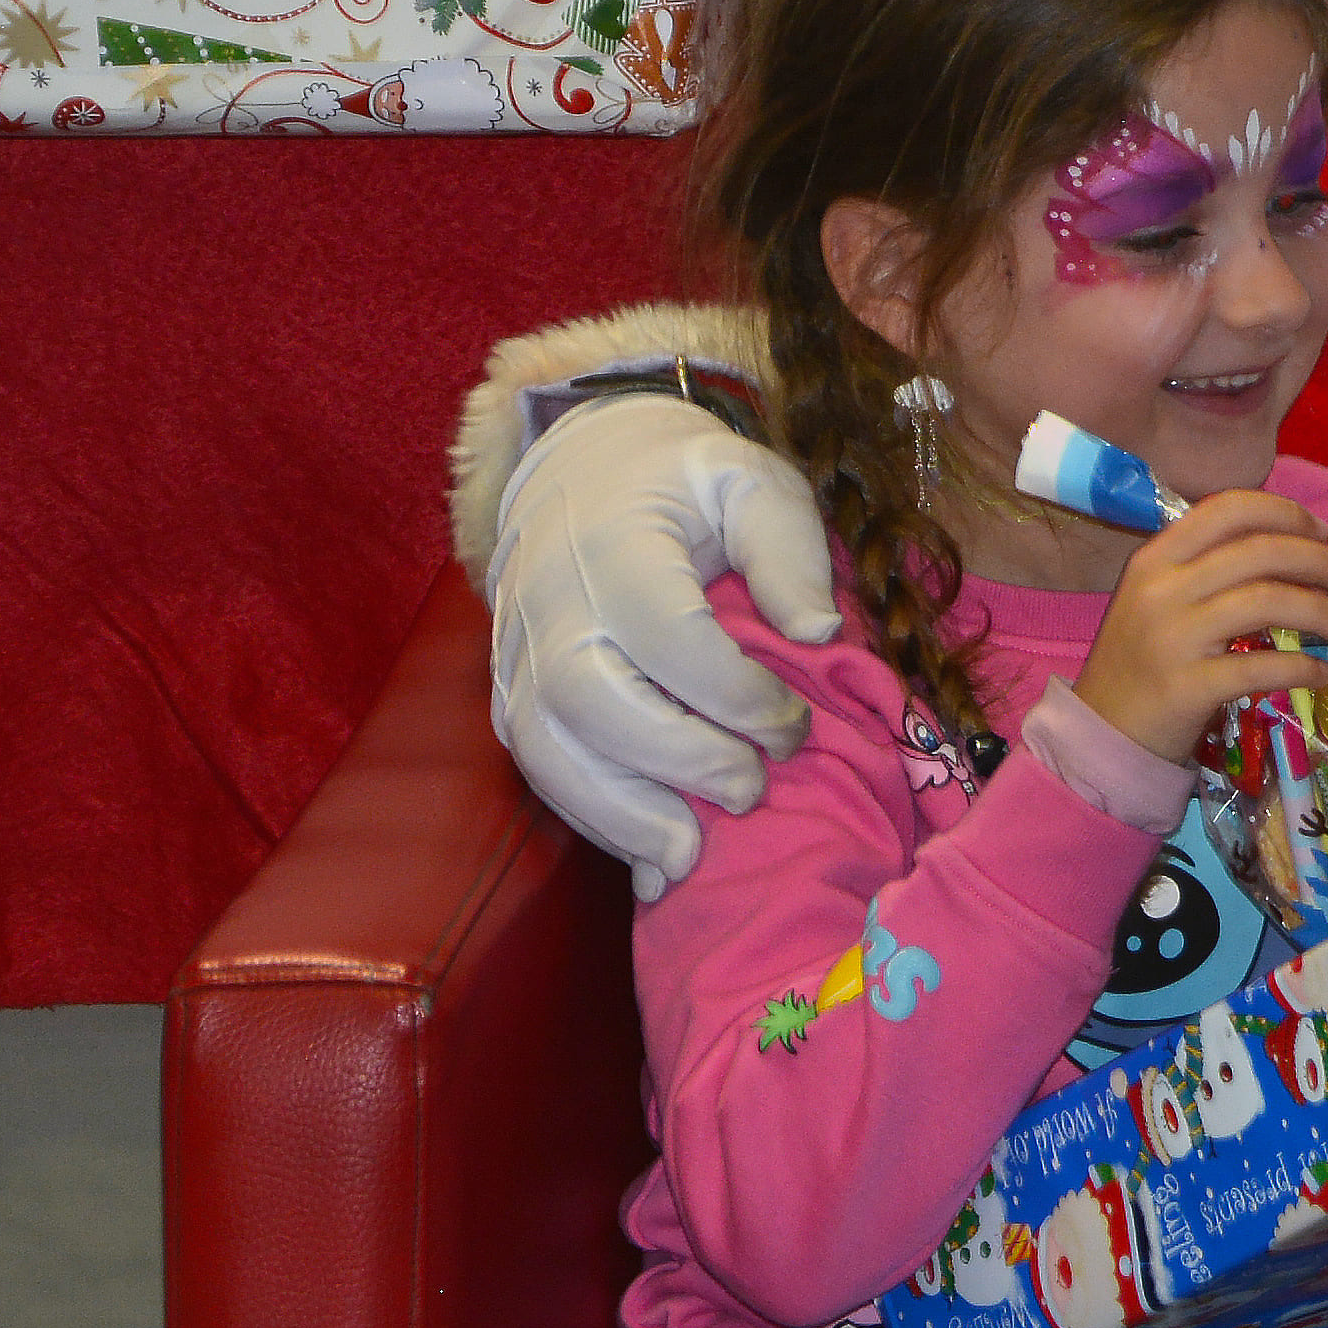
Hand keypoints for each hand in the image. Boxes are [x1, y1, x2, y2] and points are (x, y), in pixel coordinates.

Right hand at [489, 396, 843, 899]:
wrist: (581, 468)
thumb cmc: (681, 481)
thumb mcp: (749, 481)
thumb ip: (786, 547)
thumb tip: (818, 630)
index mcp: (613, 542)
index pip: (667, 634)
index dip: (733, 695)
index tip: (792, 724)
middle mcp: (549, 601)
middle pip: (590, 701)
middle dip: (677, 762)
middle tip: (750, 791)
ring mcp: (518, 653)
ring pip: (547, 751)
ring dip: (622, 815)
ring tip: (692, 854)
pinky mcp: (510, 695)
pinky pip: (539, 769)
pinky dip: (593, 820)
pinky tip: (652, 858)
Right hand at [1074, 490, 1327, 764]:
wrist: (1102, 732)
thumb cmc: (1141, 661)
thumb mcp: (1159, 598)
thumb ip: (1211, 570)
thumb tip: (1298, 554)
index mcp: (1157, 557)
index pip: (1229, 509)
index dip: (1286, 514)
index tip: (1322, 535)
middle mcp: (1164, 588)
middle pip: (1262, 552)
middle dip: (1324, 564)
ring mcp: (1175, 637)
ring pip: (1271, 602)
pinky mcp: (1190, 687)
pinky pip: (1265, 667)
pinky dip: (1306, 667)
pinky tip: (1326, 673)